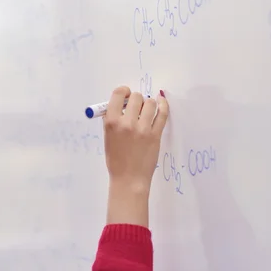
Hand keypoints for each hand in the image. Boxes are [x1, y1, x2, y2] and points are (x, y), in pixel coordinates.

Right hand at [103, 86, 168, 226]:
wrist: (129, 179)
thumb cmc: (116, 160)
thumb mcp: (107, 138)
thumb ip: (112, 120)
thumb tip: (120, 104)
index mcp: (112, 122)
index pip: (118, 95)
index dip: (124, 92)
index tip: (126, 96)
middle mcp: (127, 123)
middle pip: (136, 97)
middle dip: (137, 99)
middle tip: (136, 107)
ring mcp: (143, 129)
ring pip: (150, 103)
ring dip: (148, 104)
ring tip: (147, 111)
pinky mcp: (156, 135)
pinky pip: (162, 113)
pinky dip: (163, 105)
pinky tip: (161, 102)